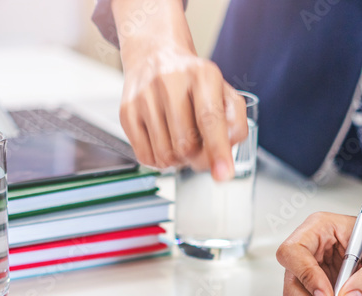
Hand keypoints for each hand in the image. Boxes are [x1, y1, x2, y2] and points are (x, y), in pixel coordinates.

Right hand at [119, 46, 247, 179]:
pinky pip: (146, 157)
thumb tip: (226, 152)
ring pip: (166, 155)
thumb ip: (234, 123)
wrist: (154, 55)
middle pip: (186, 146)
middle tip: (200, 150)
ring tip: (181, 140)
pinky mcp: (127, 112)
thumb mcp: (223, 92)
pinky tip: (164, 142)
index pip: (209, 119)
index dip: (218, 150)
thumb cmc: (194, 81)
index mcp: (202, 74)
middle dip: (198, 159)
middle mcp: (170, 81)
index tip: (223, 174)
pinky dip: (159, 160)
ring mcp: (144, 96)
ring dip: (178, 160)